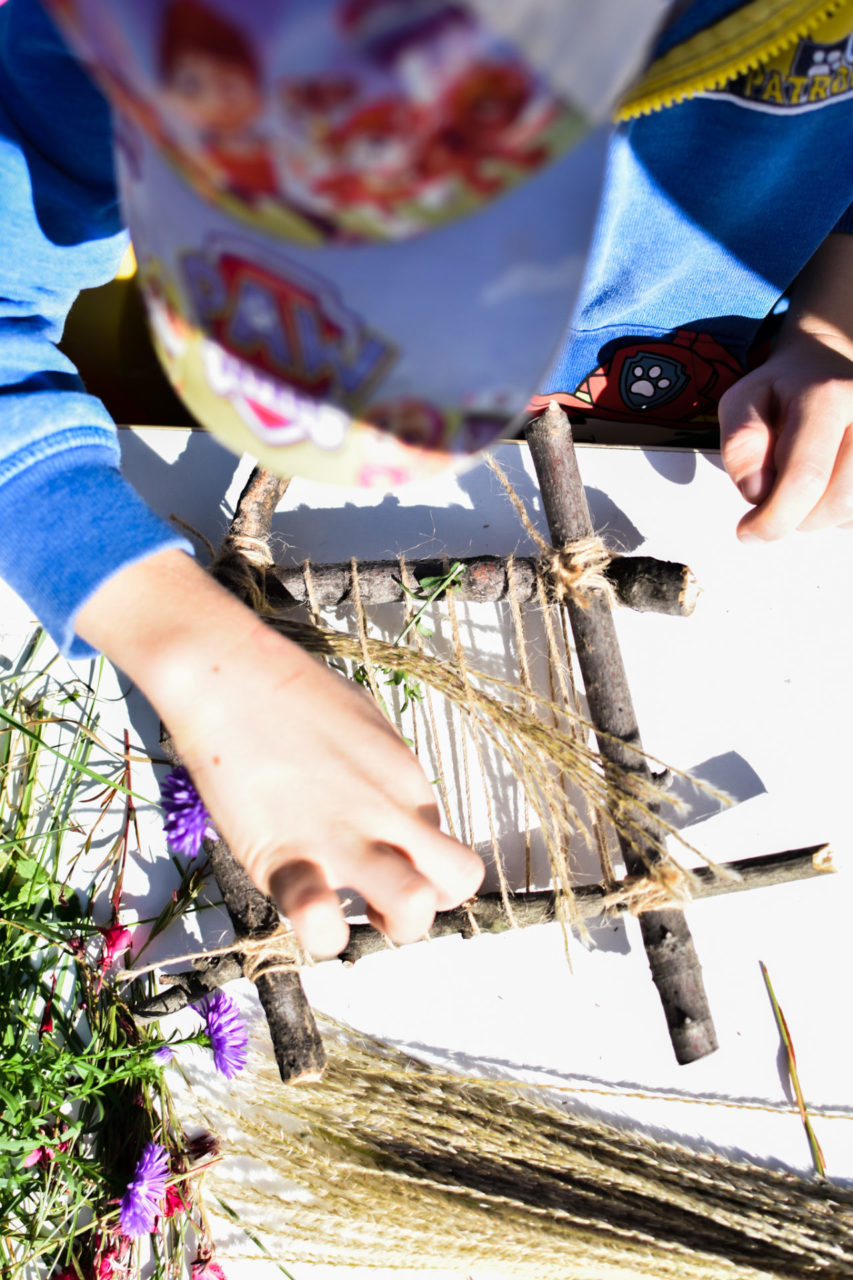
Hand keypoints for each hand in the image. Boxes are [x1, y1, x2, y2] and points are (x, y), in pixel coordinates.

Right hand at [76, 549, 483, 956]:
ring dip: (389, 923)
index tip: (391, 866)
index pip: (449, 852)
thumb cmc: (289, 689)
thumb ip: (383, 775)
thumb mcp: (365, 724)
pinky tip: (306, 909)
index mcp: (408, 783)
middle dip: (427, 905)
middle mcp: (390, 813)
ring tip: (346, 905)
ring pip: (413, 908)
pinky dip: (321, 931)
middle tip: (378, 898)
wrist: (228, 675)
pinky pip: (321, 920)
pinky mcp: (288, 857)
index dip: (426, 872)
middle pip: (457, 882)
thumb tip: (383, 801)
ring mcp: (344, 837)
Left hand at [718, 331, 852, 538]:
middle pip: (838, 501)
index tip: (750, 532)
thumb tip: (758, 492)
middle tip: (775, 500)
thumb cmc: (783, 389)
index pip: (807, 475)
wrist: (829, 364)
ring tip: (801, 488)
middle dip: (797, 517)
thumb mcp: (742, 402)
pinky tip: (825, 488)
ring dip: (819, 517)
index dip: (775, 517)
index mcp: (828, 396)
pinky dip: (839, 514)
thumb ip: (741, 444)